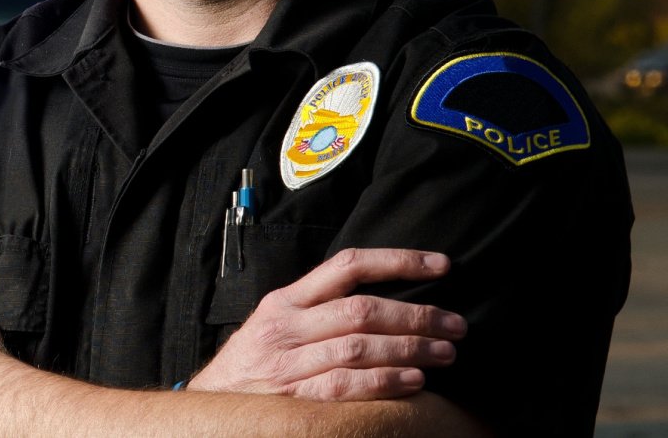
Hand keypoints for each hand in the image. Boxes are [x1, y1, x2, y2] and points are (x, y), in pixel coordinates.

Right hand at [186, 248, 465, 400]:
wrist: (211, 405)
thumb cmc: (253, 364)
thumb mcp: (275, 324)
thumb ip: (318, 309)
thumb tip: (384, 300)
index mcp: (285, 300)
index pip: (348, 266)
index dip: (398, 261)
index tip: (441, 265)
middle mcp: (286, 326)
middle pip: (362, 309)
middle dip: (417, 314)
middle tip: (456, 324)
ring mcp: (288, 363)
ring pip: (360, 347)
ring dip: (411, 349)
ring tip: (446, 353)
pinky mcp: (293, 398)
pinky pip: (346, 387)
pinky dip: (384, 382)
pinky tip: (415, 382)